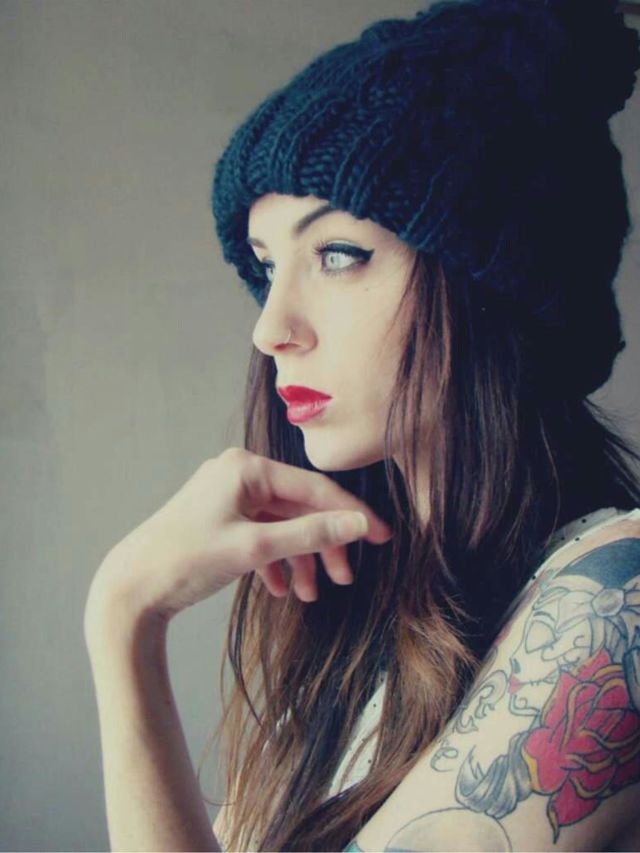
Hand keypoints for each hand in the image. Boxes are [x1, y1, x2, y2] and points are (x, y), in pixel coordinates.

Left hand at [85, 447, 392, 625]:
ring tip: (310, 593)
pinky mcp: (218, 517)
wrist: (129, 589)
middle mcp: (237, 473)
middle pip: (298, 507)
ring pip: (280, 524)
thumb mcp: (255, 548)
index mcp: (246, 468)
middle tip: (344, 578)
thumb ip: (310, 535)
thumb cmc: (186, 561)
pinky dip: (274, 559)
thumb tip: (360, 524)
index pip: (314, 488)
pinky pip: (260, 533)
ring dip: (299, 557)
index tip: (384, 538)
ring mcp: (227, 495)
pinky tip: (278, 588)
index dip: (352, 515)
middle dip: (322, 544)